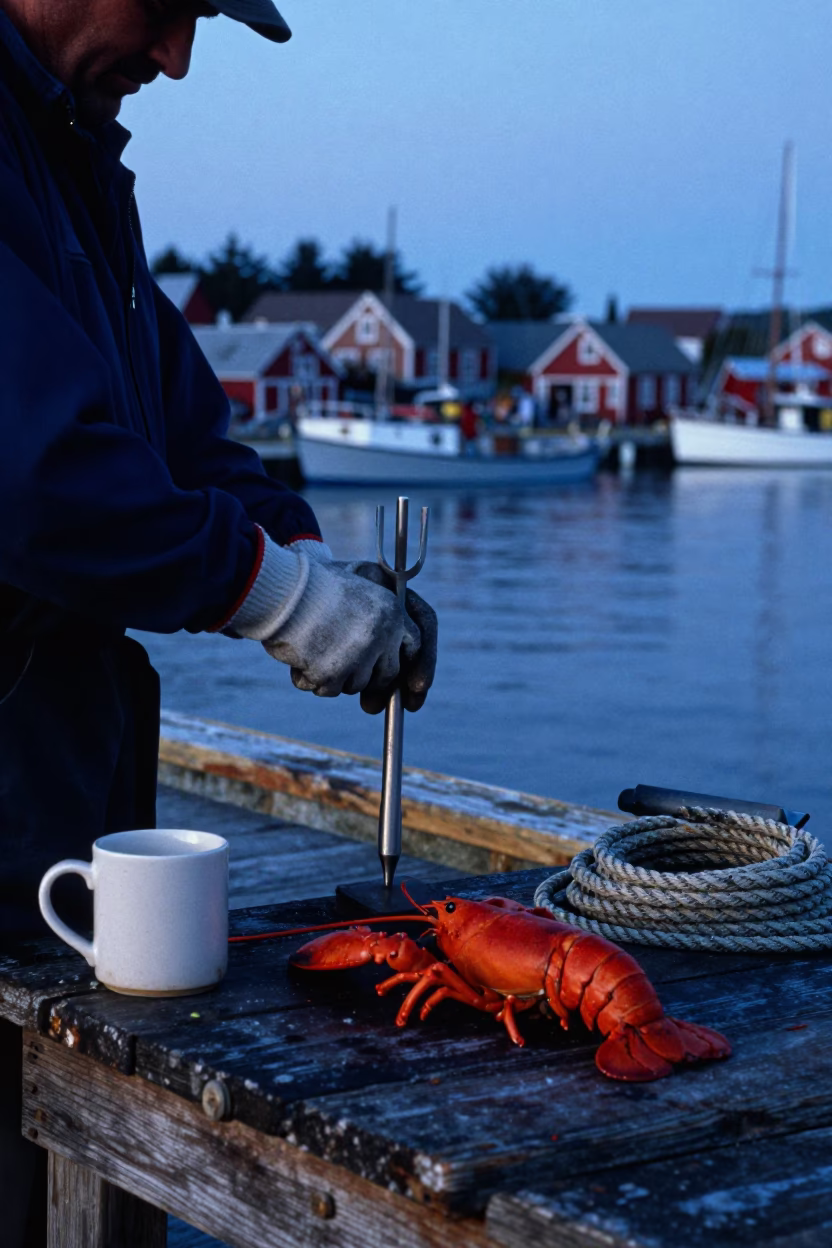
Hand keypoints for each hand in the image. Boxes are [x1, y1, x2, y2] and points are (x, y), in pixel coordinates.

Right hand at [226, 535, 435, 707]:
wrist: (283, 587)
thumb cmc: (315, 585)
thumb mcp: (361, 588)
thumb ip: (382, 620)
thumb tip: (396, 665)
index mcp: (392, 611)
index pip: (416, 647)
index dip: (416, 671)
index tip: (413, 694)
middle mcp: (382, 635)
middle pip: (386, 675)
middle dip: (367, 678)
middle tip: (342, 669)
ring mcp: (358, 656)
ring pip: (354, 685)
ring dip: (334, 675)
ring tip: (314, 646)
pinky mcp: (333, 673)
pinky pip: (326, 689)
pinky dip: (309, 678)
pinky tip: (299, 654)